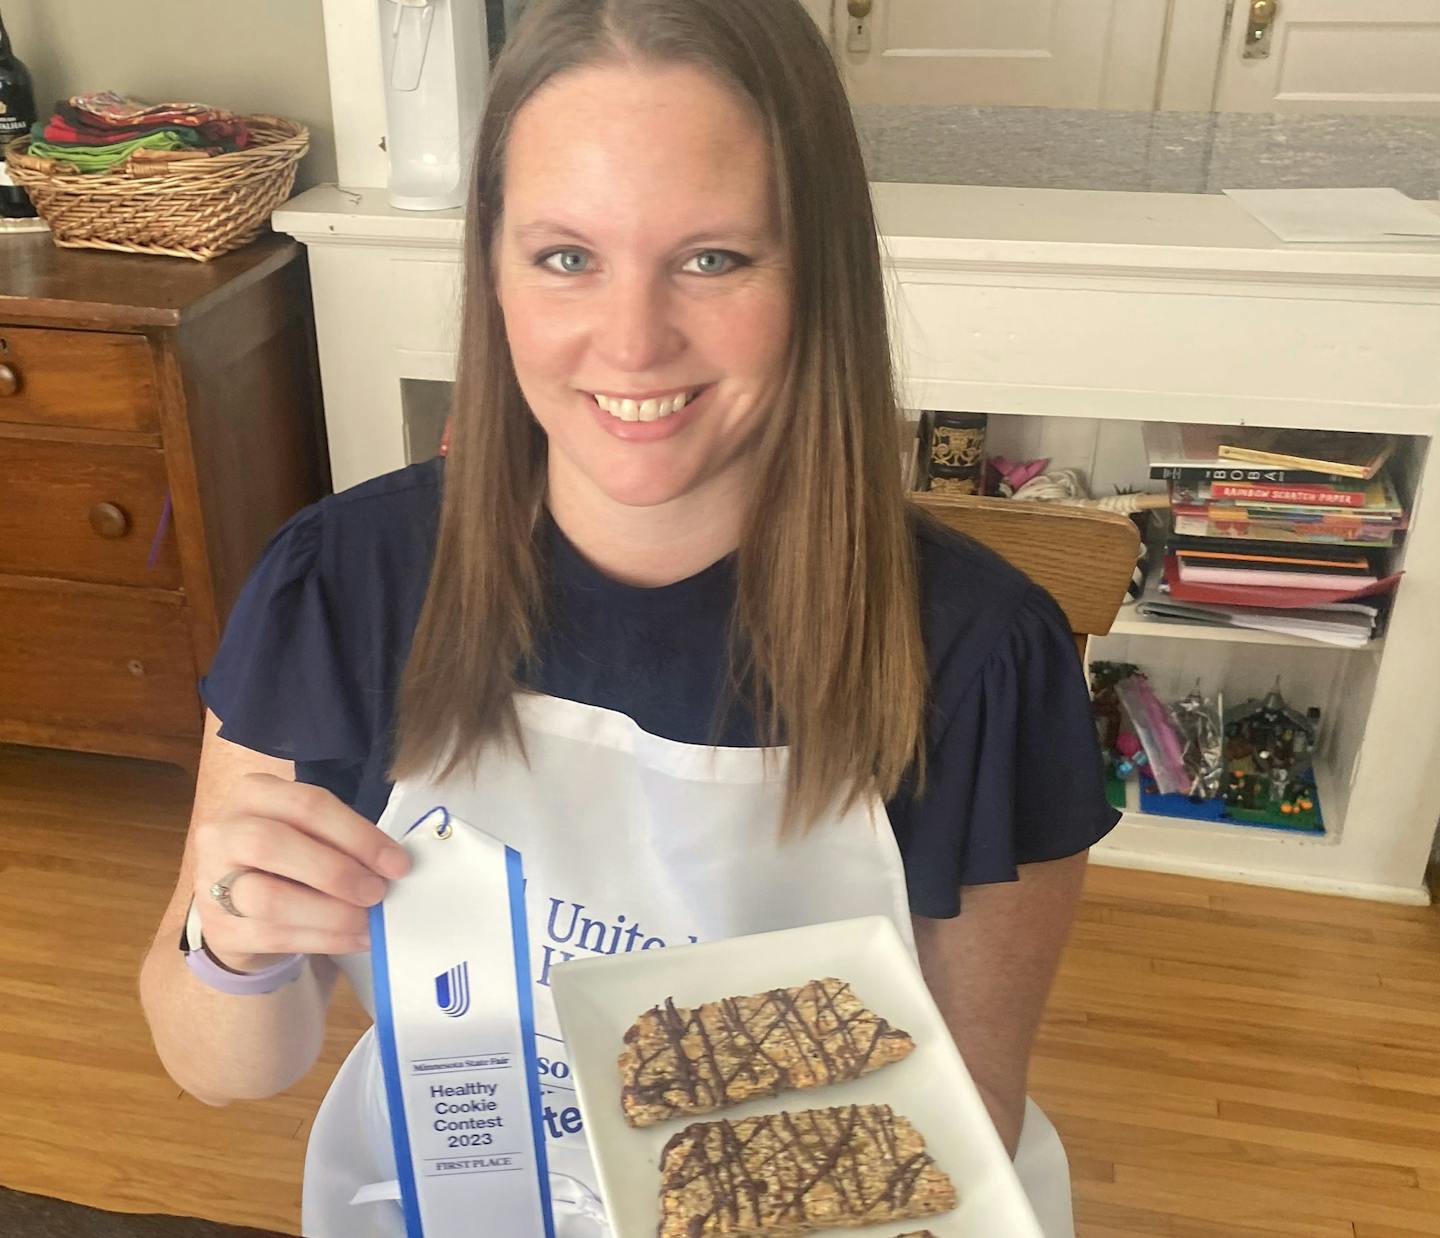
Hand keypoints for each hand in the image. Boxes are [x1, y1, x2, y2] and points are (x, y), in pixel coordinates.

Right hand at [190, 773, 411, 971]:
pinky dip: (324, 940)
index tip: (396, 863)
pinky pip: (273, 936)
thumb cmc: (287, 857)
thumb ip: (341, 840)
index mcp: (254, 794)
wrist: (238, 903)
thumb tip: (390, 866)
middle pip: (272, 844)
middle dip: (336, 872)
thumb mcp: (309, 832)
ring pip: (269, 898)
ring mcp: (211, 881)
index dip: (357, 835)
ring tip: (367, 920)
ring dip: (330, 913)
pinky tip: (354, 938)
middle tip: (377, 892)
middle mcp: (224, 831)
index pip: (307, 804)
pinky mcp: (218, 928)